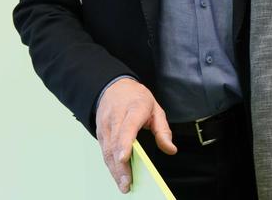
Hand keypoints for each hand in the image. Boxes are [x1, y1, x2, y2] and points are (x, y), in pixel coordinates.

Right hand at [96, 78, 176, 192]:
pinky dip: (110, 164)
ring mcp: (106, 125)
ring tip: (123, 184)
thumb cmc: (136, 98)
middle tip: (126, 182)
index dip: (125, 143)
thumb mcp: (156, 108)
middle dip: (120, 165)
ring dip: (114, 169)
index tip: (124, 157)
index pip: (127, 126)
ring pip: (107, 150)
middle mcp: (116, 117)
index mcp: (133, 108)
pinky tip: (117, 175)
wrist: (114, 87)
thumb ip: (163, 130)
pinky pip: (104, 151)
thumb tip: (171, 149)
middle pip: (116, 143)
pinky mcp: (100, 133)